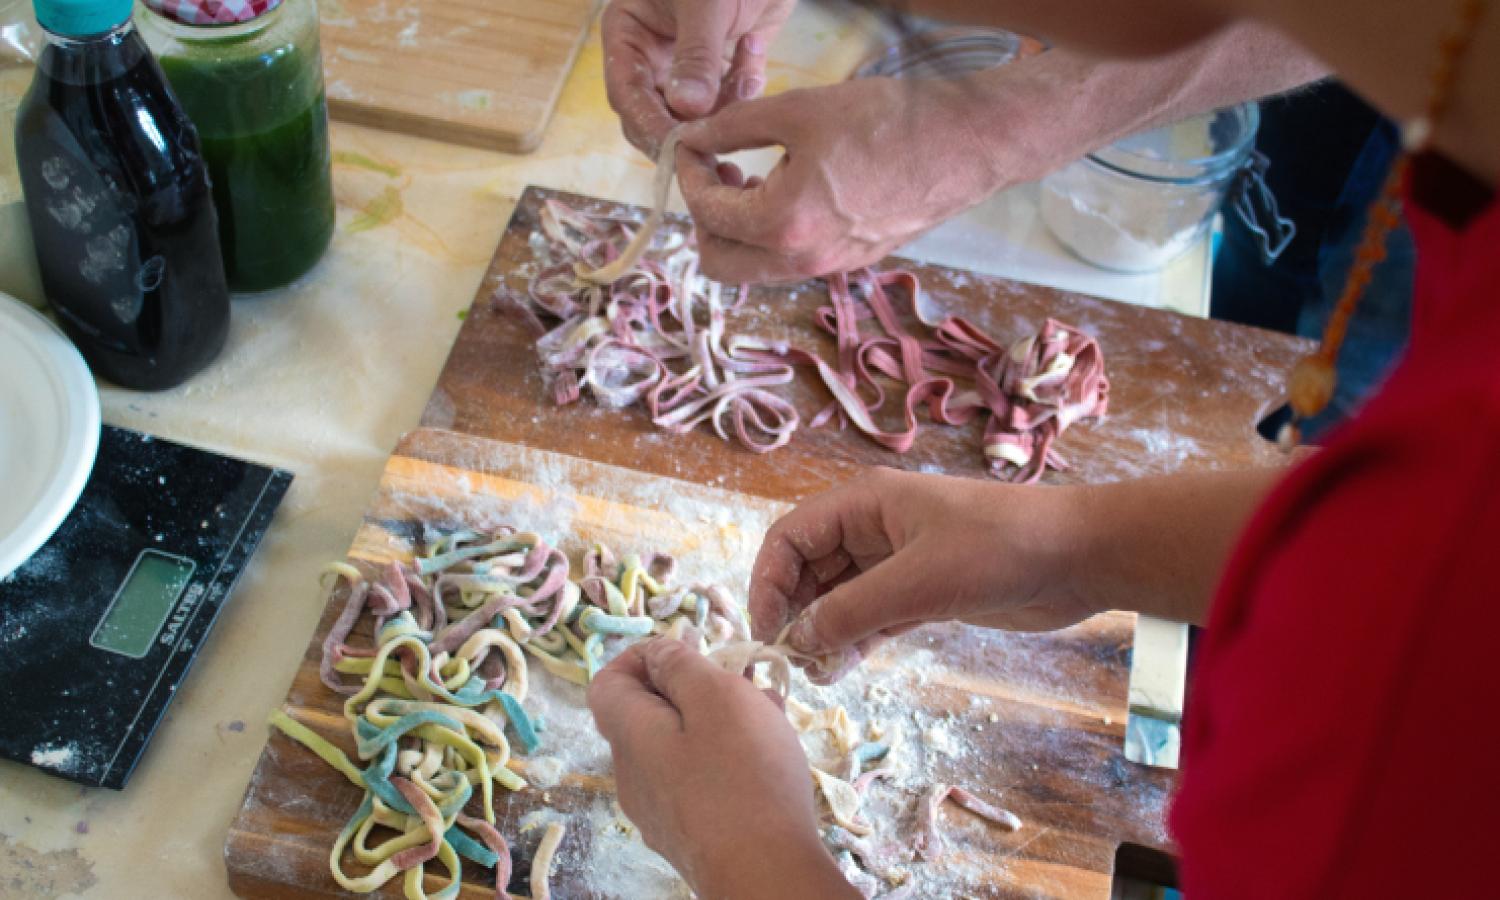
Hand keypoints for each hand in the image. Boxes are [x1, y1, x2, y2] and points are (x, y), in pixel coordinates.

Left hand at [588, 638, 857, 897]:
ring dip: (716, 720)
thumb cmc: (742, 776)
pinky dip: (725, 757)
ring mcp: (660, 811)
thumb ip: (681, 665)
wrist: (765, 875)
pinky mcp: (690, 834)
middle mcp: (633, 775)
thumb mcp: (715, 696)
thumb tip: (658, 652)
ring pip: (678, 746)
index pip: (608, 681)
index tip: (690, 648)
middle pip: (647, 714)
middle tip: (740, 677)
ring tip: (767, 711)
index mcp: (629, 736)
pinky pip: (697, 780)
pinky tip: (768, 755)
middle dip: (692, 686)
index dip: (642, 655)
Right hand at [602, 0, 794, 156]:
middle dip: (689, 128)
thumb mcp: (707, 4)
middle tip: (719, 137)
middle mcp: (652, 56)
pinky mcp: (722, 69)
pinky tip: (754, 52)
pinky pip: (728, 102)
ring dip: (723, 108)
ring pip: (695, 116)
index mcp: (628, 35)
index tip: (679, 146)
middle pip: (656, 116)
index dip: (650, 125)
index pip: (627, 95)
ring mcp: (687, 66)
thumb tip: (686, 110)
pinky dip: (744, 90)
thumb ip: (696, 56)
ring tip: (745, 74)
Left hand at [675, 76, 1009, 282]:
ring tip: (752, 179)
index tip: (690, 145)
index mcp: (783, 223)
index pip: (707, 211)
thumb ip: (734, 126)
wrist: (962, 145)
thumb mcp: (798, 111)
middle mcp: (802, 259)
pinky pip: (788, 262)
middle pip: (717, 264)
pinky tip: (789, 189)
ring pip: (753, 269)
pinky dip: (771, 234)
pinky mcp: (849, 263)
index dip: (688, 173)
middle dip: (704, 219)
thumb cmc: (886, 121)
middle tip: (715, 174)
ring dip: (738, 230)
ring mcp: (827, 267)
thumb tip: (692, 137)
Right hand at [750, 468, 1095, 667]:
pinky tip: (840, 669)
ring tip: (815, 675)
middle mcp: (873, 528)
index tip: (766, 631)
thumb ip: (852, 611)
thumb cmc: (999, 548)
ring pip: (838, 598)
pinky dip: (852, 641)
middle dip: (793, 613)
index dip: (768, 582)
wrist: (1077, 557)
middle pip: (808, 569)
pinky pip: (870, 617)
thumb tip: (797, 640)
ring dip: (822, 633)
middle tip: (789, 662)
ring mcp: (897, 561)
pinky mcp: (923, 592)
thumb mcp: (919, 581)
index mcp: (864, 503)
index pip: (790, 537)